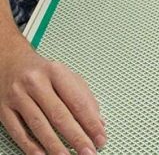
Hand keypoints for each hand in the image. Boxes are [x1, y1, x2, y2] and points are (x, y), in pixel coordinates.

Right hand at [0, 36, 105, 154]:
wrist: (10, 61)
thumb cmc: (41, 71)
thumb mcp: (66, 75)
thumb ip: (83, 95)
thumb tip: (98, 120)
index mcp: (56, 71)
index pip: (77, 100)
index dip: (90, 121)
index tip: (100, 136)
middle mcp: (37, 82)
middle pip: (60, 114)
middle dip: (76, 136)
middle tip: (88, 151)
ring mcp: (19, 96)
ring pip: (39, 125)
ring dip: (55, 146)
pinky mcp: (4, 110)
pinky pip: (19, 132)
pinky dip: (31, 147)